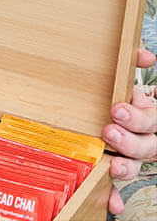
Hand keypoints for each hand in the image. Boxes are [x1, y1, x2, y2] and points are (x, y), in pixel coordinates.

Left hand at [104, 47, 156, 214]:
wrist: (127, 108)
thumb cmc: (125, 92)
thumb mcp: (129, 75)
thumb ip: (135, 61)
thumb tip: (145, 54)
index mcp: (151, 116)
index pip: (151, 119)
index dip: (136, 117)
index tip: (117, 109)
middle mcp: (148, 138)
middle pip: (146, 145)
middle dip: (128, 141)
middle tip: (108, 131)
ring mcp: (136, 154)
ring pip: (137, 165)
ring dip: (125, 167)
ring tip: (113, 166)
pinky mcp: (121, 165)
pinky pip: (121, 183)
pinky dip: (117, 195)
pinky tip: (113, 205)